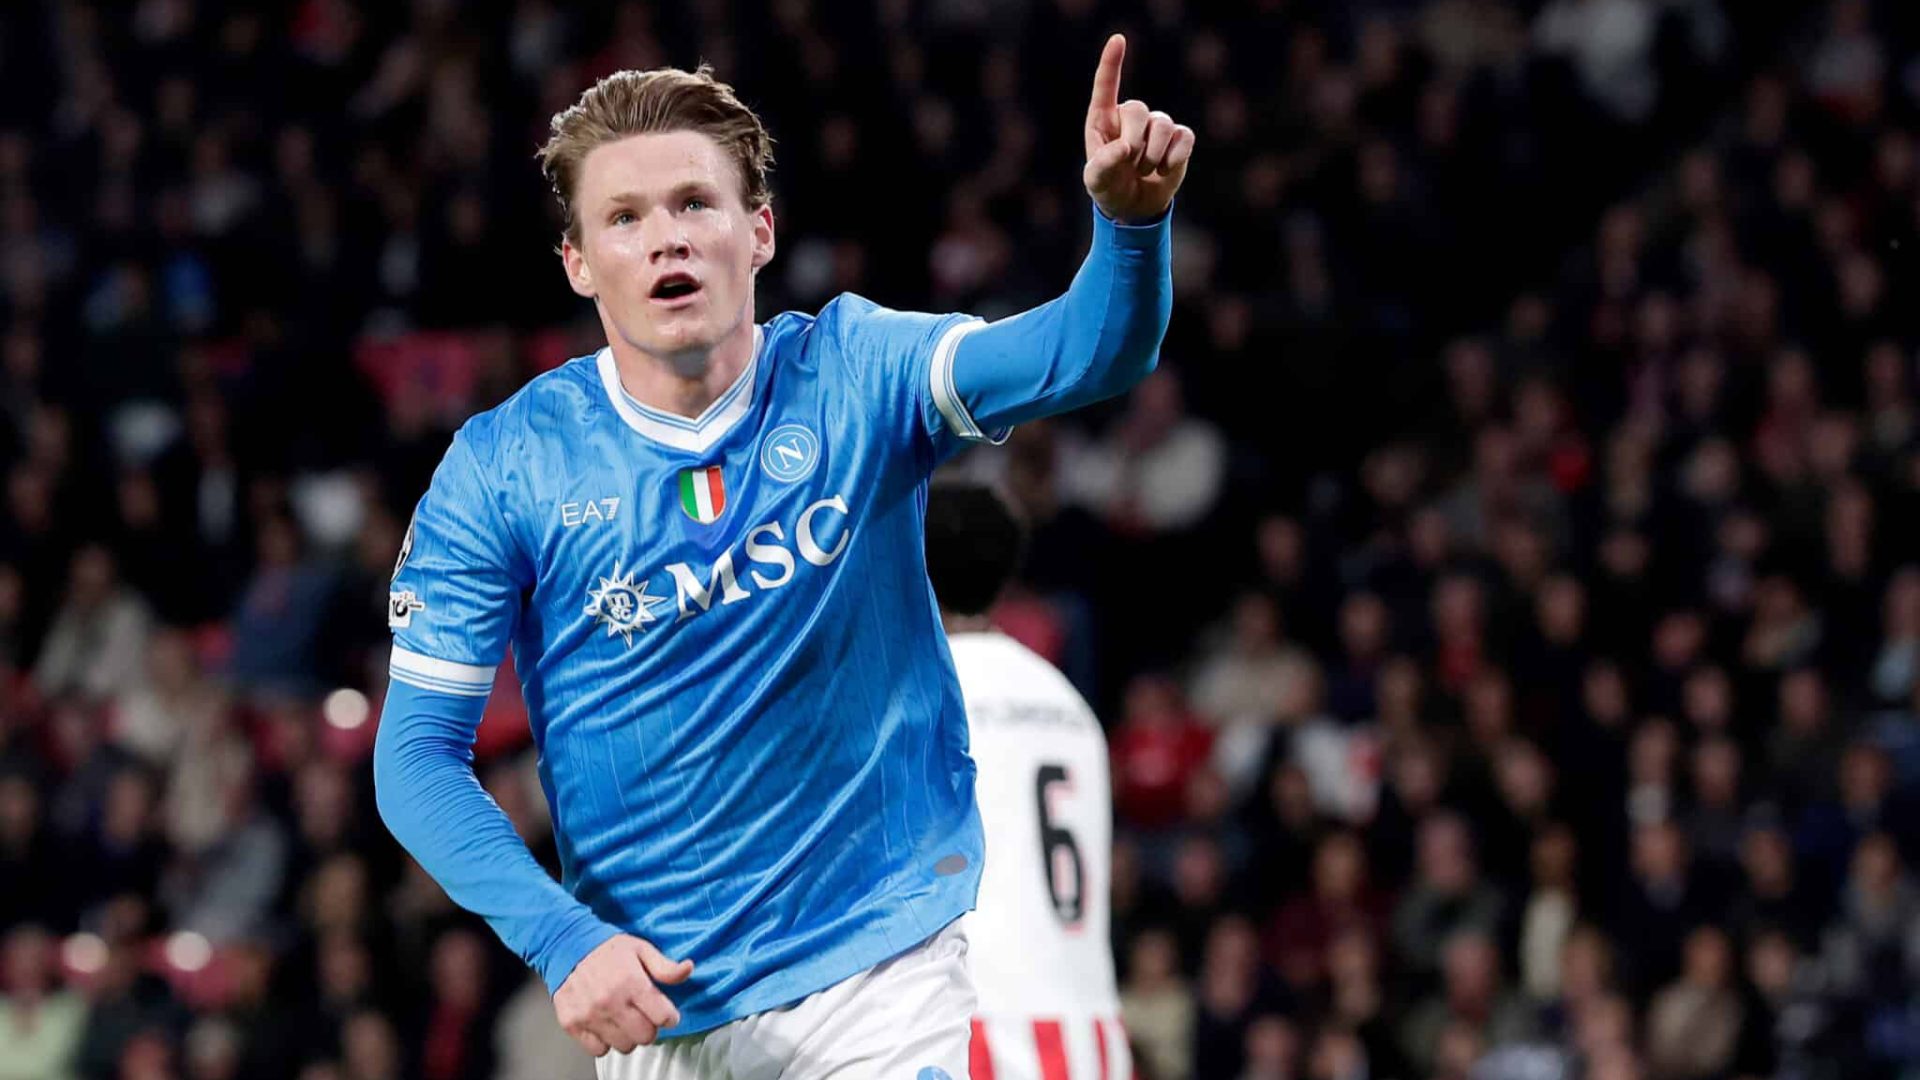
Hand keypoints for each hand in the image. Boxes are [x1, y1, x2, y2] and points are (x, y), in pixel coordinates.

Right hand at [553, 934, 693, 1055]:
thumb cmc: (607, 949)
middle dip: (650, 1028)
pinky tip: (606, 1024)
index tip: (666, 1013)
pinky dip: (604, 1041)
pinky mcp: (573, 1024)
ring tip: (623, 1019)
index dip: (669, 1016)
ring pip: (624, 1046)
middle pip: (646, 1036)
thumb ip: (665, 966)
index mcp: (632, 982)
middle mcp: (611, 1001)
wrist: (566, 945)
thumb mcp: (641, 949)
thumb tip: (688, 968)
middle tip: (643, 1016)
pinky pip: (598, 1050)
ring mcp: (590, 1015)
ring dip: (628, 1036)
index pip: (664, 1017)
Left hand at [1083, 34, 1194, 224]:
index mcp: (1103, 119)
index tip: (1118, 39)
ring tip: (1144, 171)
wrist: (1134, 207)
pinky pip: (1184, 137)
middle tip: (1130, 164)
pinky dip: (1175, 156)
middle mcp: (1130, 117)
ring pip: (1162, 124)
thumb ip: (1102, 164)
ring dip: (1153, 154)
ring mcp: (1156, 126)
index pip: (1106, 86)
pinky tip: (1165, 170)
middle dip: (1135, 141)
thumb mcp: (1096, 182)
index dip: (1112, 62)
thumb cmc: (1108, 188)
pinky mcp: (1178, 139)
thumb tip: (1124, 148)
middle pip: (1138, 109)